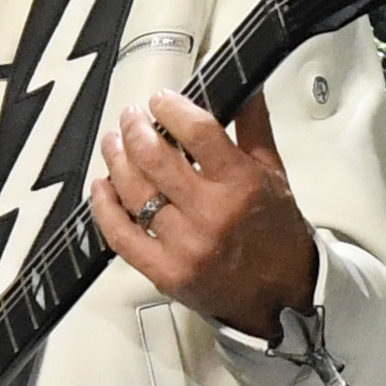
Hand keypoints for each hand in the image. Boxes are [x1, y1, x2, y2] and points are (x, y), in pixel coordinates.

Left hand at [92, 89, 319, 338]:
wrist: (284, 298)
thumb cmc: (278, 234)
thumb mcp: (274, 175)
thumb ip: (254, 128)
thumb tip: (245, 87)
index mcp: (241, 185)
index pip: (197, 131)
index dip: (172, 108)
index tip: (161, 100)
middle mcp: (210, 214)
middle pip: (155, 157)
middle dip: (136, 128)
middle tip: (131, 117)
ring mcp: (184, 246)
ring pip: (134, 191)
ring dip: (116, 159)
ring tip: (114, 143)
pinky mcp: (165, 272)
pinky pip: (121, 235)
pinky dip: (104, 207)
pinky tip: (101, 186)